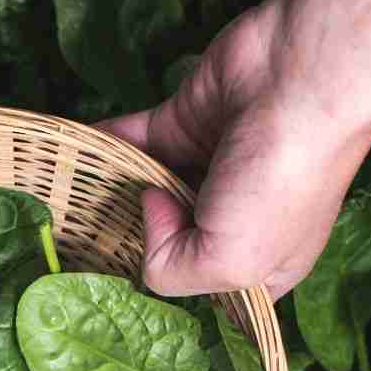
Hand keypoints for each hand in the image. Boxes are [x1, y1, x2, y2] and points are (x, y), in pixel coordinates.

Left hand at [99, 1, 370, 298]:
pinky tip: (70, 156)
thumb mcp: (230, 263)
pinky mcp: (184, 121)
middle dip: (133, 245)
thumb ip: (171, 270)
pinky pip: (133, 140)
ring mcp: (207, 167)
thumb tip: (144, 210)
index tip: (137, 290)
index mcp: (260, 264)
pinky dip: (103, 146)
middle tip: (83, 253)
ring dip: (111, 193)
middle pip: (169, 242)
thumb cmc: (281, 180)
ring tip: (66, 207)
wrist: (303, 76)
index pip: (207, 294)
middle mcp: (234, 218)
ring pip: (146, 188)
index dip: (175, 291)